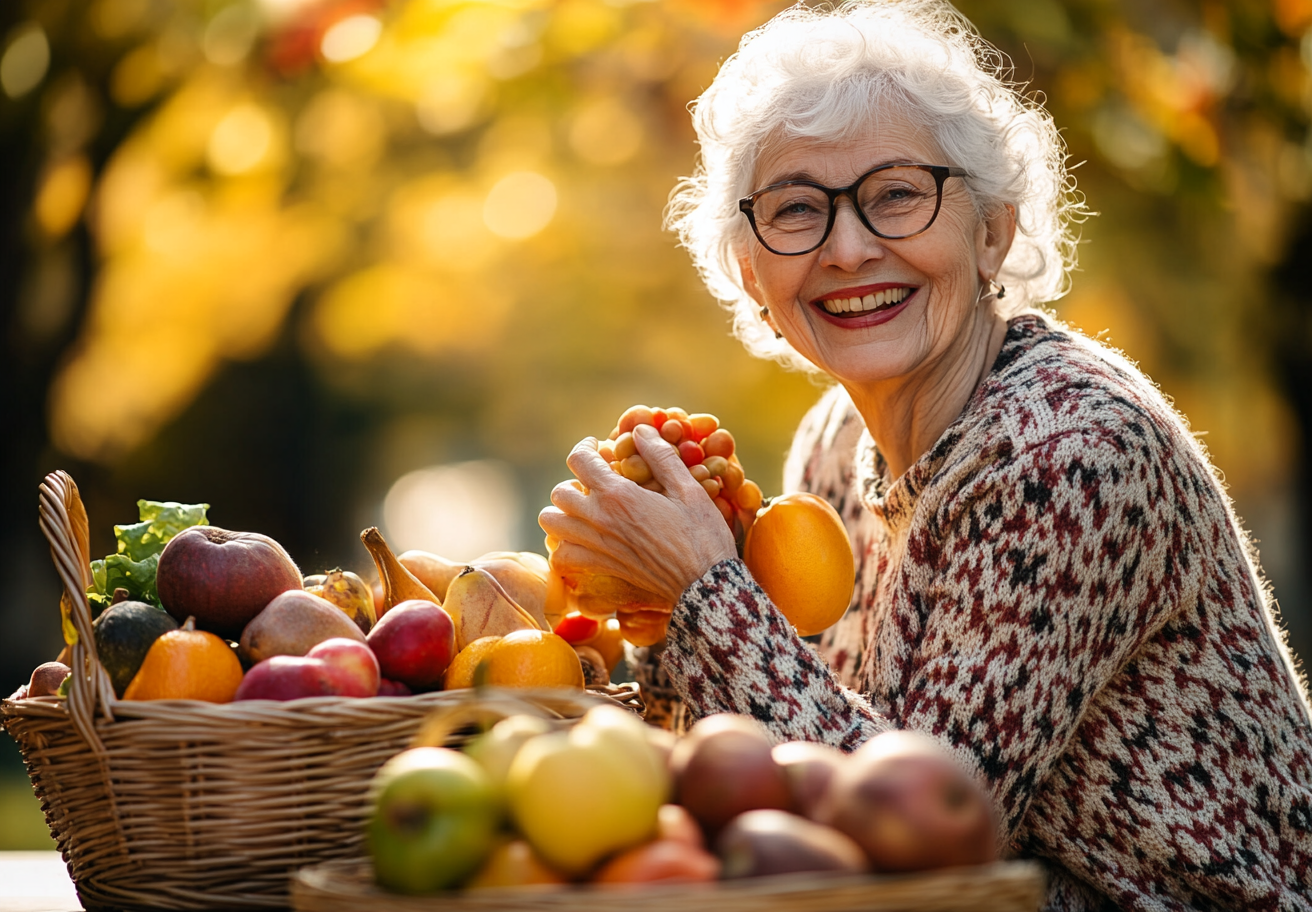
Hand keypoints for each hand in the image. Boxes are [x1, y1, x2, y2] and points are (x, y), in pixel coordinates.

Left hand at [539, 424, 738, 605]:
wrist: (705, 584)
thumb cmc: (702, 534)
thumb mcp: (688, 488)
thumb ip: (660, 456)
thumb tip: (640, 430)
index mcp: (619, 495)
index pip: (579, 460)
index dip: (586, 447)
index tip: (598, 446)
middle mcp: (600, 520)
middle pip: (560, 492)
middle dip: (574, 480)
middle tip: (595, 480)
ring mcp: (597, 546)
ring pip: (552, 524)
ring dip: (562, 512)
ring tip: (584, 508)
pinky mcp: (602, 567)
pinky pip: (562, 557)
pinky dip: (564, 547)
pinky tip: (583, 540)